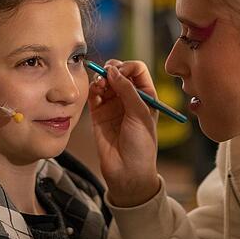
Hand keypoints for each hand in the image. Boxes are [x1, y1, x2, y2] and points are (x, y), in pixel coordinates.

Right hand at [88, 59, 160, 206]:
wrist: (127, 171)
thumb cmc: (141, 145)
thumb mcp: (140, 114)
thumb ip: (127, 90)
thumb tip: (113, 70)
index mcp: (146, 96)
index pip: (137, 70)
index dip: (128, 67)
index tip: (121, 72)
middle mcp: (129, 98)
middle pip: (119, 72)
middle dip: (112, 69)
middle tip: (108, 74)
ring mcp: (113, 105)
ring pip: (105, 81)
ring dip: (101, 78)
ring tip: (100, 85)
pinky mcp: (98, 114)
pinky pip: (94, 95)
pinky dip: (93, 89)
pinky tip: (95, 91)